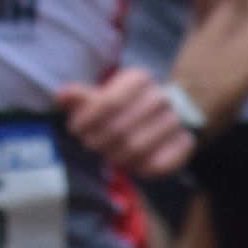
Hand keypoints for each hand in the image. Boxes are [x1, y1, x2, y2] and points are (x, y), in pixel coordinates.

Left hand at [53, 67, 196, 179]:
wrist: (169, 113)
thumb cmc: (127, 105)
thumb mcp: (105, 95)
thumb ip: (83, 97)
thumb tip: (61, 95)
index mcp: (139, 79)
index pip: (108, 102)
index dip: (87, 120)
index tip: (75, 130)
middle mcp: (161, 97)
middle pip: (120, 128)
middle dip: (98, 141)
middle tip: (89, 145)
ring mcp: (176, 121)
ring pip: (137, 148)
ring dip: (116, 156)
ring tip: (107, 154)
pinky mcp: (186, 144)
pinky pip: (158, 164)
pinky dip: (139, 169)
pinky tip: (130, 165)